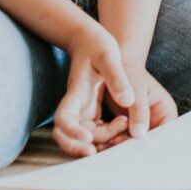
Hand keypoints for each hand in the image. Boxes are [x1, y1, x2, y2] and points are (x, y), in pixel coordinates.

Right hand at [52, 18, 136, 156]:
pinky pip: (95, 131)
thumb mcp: (109, 56)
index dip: (72, 132)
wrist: (88, 40)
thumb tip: (126, 101)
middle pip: (66, 135)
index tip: (88, 138)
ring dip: (99, 141)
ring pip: (82, 136)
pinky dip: (106, 136)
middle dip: (79, 147)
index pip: (64, 119)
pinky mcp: (91, 112)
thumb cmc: (97, 45)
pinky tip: (124, 126)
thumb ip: (117, 78)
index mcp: (75, 93)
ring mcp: (82, 110)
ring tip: (123, 129)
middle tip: (103, 149)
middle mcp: (75, 106)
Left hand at [100, 66, 177, 146]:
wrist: (116, 67)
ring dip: (120, 147)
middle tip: (117, 148)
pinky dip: (112, 143)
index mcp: (166, 113)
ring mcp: (142, 129)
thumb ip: (139, 111)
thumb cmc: (130, 73)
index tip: (135, 147)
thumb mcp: (137, 90)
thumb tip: (139, 134)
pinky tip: (102, 144)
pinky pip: (122, 141)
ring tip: (107, 146)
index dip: (151, 144)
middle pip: (149, 144)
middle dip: (133, 148)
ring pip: (134, 146)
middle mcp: (157, 125)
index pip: (165, 136)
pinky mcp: (127, 131)